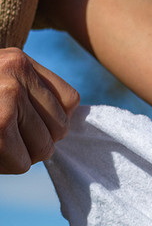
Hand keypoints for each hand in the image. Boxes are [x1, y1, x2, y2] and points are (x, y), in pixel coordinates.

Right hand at [0, 48, 79, 173]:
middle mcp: (15, 71)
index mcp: (18, 60)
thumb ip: (29, 95)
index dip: (52, 121)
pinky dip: (4, 165)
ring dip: (19, 156)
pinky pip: (22, 163)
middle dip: (35, 142)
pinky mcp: (0, 122)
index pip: (70, 101)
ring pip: (44, 148)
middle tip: (5, 137)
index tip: (24, 123)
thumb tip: (66, 128)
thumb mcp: (0, 83)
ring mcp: (8, 94)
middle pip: (60, 128)